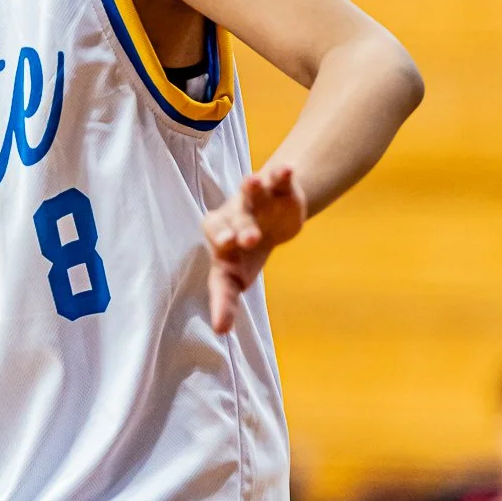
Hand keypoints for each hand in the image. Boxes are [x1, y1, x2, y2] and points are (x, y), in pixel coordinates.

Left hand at [203, 165, 306, 334]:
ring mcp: (253, 200)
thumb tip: (219, 330)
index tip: (223, 298)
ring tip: (252, 181)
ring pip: (248, 193)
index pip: (215, 262)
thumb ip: (226, 300)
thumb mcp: (235, 275)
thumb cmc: (243, 254)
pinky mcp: (275, 186)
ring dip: (250, 187)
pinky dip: (280, 173)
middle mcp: (233, 219)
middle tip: (247, 239)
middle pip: (233, 222)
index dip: (218, 277)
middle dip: (239, 228)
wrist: (269, 218)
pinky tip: (285, 170)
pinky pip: (276, 178)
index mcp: (220, 245)